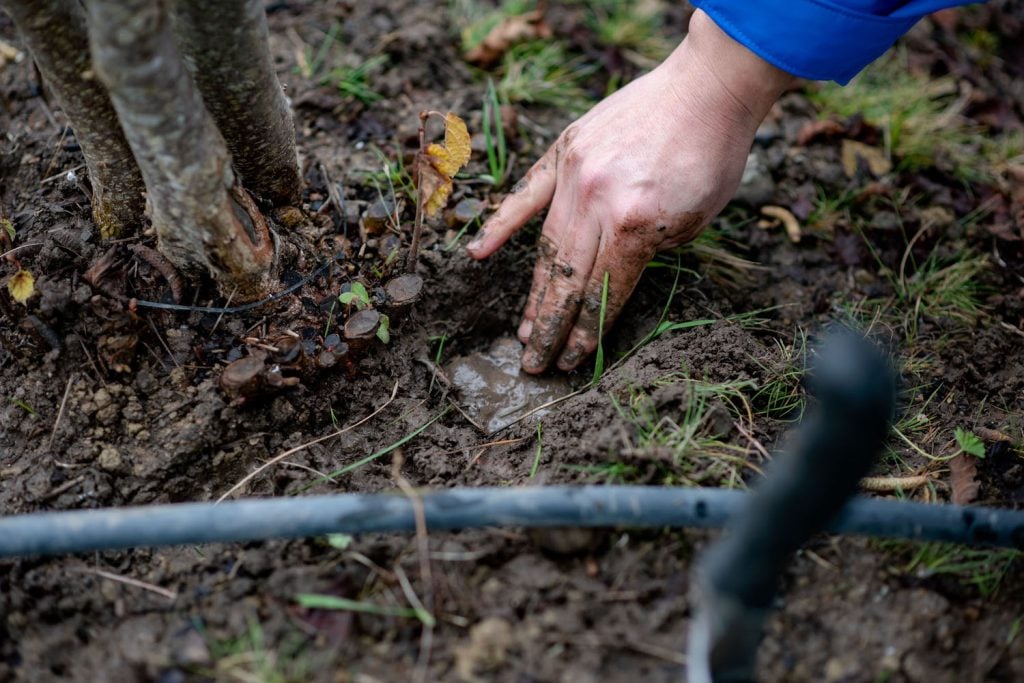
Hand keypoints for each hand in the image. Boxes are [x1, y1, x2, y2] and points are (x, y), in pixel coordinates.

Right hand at [466, 10, 793, 373]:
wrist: (707, 86)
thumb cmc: (712, 157)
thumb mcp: (696, 220)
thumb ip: (649, 251)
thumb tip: (611, 277)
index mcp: (635, 225)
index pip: (602, 294)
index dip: (586, 334)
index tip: (572, 362)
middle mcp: (598, 203)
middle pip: (565, 281)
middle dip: (550, 329)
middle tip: (534, 364)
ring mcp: (575, 175)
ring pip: (545, 247)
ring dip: (533, 294)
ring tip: (524, 330)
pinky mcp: (564, 151)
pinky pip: (526, 194)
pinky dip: (502, 225)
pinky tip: (481, 254)